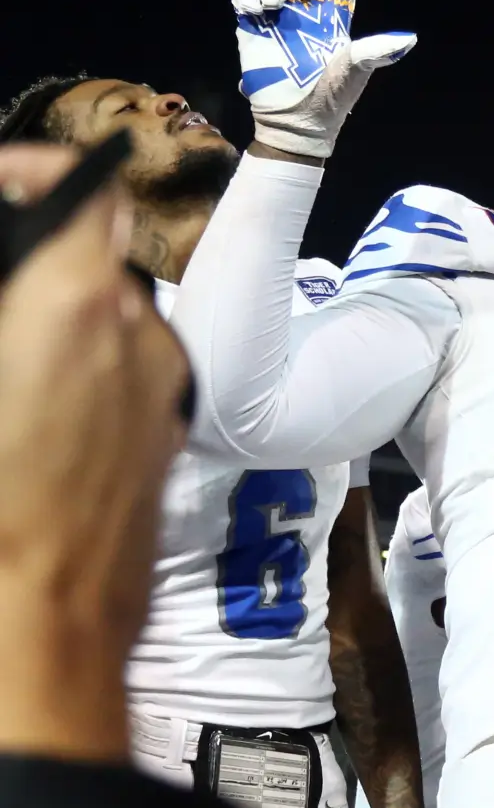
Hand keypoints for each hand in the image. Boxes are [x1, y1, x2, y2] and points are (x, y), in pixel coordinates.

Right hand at [0, 145, 190, 760]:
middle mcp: (143, 338)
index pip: (85, 190)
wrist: (41, 634)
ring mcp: (163, 392)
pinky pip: (118, 376)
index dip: (36, 173)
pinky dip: (73, 370)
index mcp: (79, 304)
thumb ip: (17, 300)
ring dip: (51, 320)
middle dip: (33, 266)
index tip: (4, 181)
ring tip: (9, 355)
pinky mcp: (162, 441)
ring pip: (104, 321)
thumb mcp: (1, 359)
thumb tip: (22, 293)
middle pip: (90, 259)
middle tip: (3, 277)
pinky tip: (23, 408)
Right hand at [232, 0, 415, 158]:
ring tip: (273, 6)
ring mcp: (280, 19)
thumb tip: (409, 39)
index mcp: (336, 18)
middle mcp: (308, 13)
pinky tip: (256, 12)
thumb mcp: (355, 72)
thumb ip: (377, 51)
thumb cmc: (331, 99)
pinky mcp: (253, 29)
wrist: (295, 122)